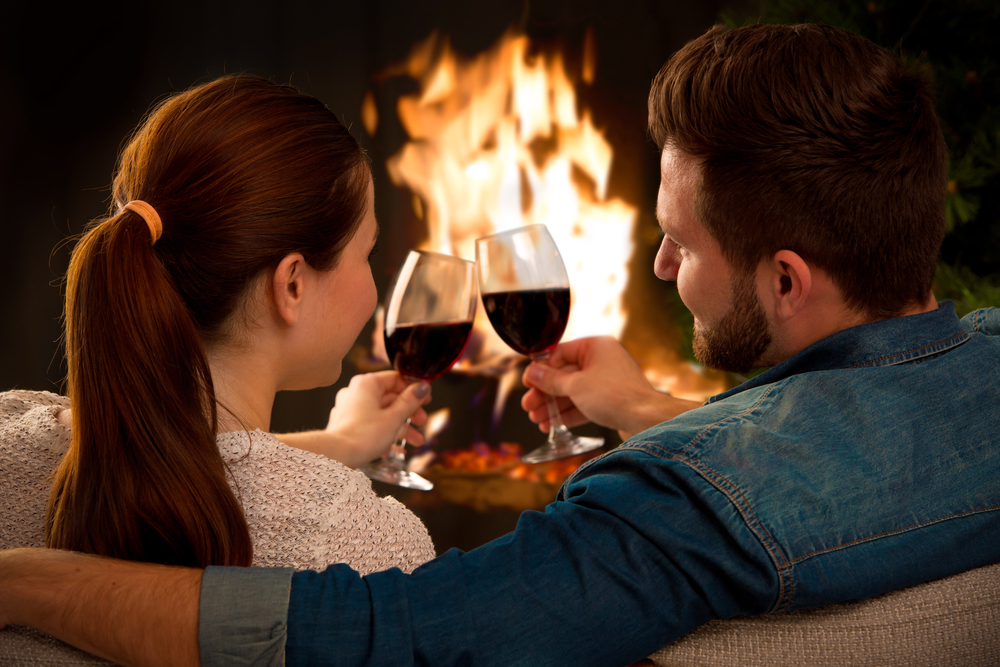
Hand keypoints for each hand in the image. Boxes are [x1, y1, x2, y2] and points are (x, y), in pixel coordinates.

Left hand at [276, 371, 431, 468]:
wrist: (336, 455)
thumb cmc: (362, 436)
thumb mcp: (394, 418)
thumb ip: (410, 401)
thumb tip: (422, 388)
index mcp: (367, 384)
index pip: (396, 379)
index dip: (413, 389)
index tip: (425, 399)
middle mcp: (356, 393)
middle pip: (390, 398)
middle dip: (409, 414)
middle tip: (421, 421)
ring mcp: (350, 409)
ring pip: (382, 413)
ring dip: (401, 427)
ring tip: (414, 441)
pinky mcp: (347, 424)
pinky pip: (371, 425)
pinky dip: (384, 434)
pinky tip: (396, 449)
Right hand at [521, 336, 701, 439]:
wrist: (646, 420)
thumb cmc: (615, 395)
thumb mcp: (575, 385)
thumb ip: (551, 379)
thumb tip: (532, 372)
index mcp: (596, 346)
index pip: (560, 353)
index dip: (542, 369)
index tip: (528, 382)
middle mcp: (602, 360)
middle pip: (565, 375)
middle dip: (545, 393)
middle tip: (528, 405)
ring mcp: (607, 381)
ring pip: (573, 392)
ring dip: (553, 406)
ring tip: (537, 419)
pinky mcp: (610, 400)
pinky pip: (584, 404)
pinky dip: (568, 414)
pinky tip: (552, 424)